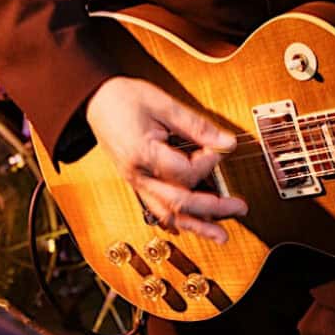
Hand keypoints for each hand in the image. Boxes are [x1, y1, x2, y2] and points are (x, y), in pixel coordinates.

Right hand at [83, 77, 247, 241]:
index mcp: (142, 154)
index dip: (209, 163)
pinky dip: (177, 220)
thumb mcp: (163, 104)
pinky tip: (192, 226)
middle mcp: (137, 175)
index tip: (220, 147)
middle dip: (212, 208)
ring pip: (167, 214)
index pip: (185, 172)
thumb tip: (226, 142)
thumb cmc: (124, 99)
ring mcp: (135, 182)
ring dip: (196, 226)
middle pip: (179, 202)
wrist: (95, 101)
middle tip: (239, 207)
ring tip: (220, 235)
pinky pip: (157, 209)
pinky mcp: (137, 183)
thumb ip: (196, 126)